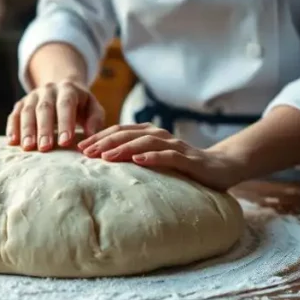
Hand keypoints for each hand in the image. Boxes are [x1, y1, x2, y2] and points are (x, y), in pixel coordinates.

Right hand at [6, 79, 104, 151]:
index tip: (65, 142)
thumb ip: (95, 120)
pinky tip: (12, 142)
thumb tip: (91, 136)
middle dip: (44, 129)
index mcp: (68, 89)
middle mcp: (48, 90)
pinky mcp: (21, 103)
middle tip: (45, 147)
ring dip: (27, 130)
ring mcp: (33, 96)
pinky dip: (12, 128)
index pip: (66, 105)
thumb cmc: (81, 105)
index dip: (65, 123)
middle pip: (44, 108)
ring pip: (27, 111)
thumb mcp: (93, 108)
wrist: (63, 89)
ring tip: (28, 147)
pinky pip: (15, 115)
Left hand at [77, 123, 246, 190]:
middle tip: (84, 152)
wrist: (220, 167)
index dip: (98, 137)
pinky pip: (169, 156)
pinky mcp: (188, 159)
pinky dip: (153, 157)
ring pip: (144, 142)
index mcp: (148, 134)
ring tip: (106, 156)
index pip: (118, 131)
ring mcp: (174, 146)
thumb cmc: (181, 166)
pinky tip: (139, 160)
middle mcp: (159, 135)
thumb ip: (132, 159)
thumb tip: (100, 166)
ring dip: (124, 148)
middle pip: (127, 133)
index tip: (78, 147)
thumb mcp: (153, 161)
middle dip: (104, 141)